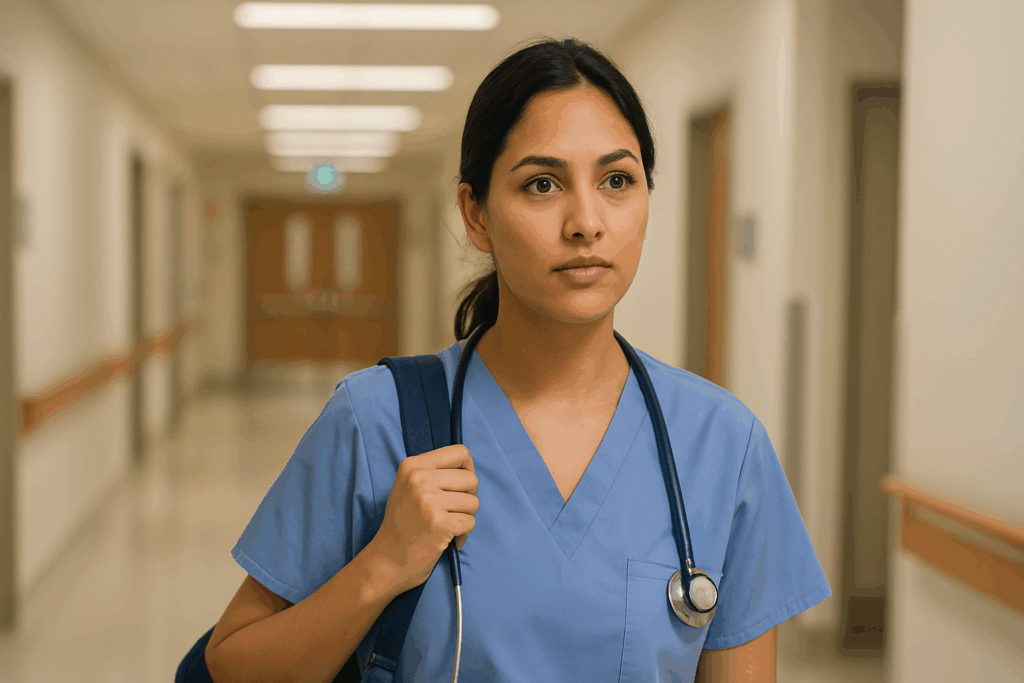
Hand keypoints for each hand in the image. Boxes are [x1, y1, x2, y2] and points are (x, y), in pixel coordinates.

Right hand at [368, 445, 478, 593]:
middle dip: (468, 498)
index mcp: (413, 465)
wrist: (387, 561)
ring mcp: (428, 501)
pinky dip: (463, 534)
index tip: (460, 488)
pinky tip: (446, 539)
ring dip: (465, 518)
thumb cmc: (403, 525)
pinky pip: (470, 522)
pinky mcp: (439, 523)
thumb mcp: (409, 487)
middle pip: (471, 479)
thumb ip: (434, 473)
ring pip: (474, 502)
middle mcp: (419, 478)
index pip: (460, 452)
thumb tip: (468, 468)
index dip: (467, 470)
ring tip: (446, 526)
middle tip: (451, 513)